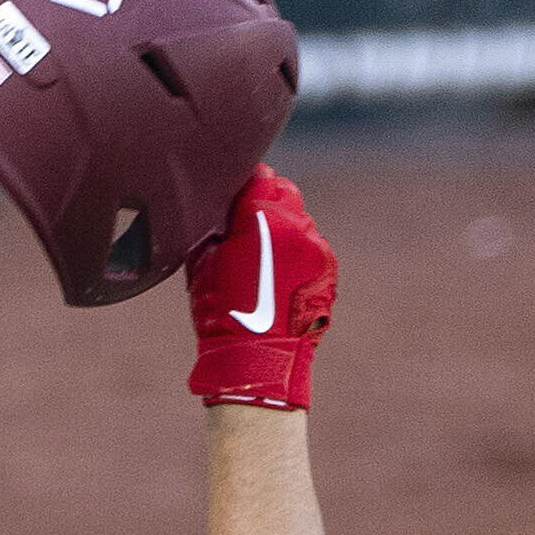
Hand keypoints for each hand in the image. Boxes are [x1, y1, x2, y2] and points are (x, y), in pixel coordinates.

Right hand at [188, 168, 336, 411]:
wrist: (257, 356)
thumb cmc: (222, 310)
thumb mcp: (205, 258)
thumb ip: (219, 222)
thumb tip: (225, 203)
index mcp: (262, 217)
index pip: (261, 178)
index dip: (248, 188)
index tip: (238, 200)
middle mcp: (297, 226)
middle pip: (286, 196)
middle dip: (269, 209)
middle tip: (250, 232)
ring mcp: (317, 248)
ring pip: (301, 223)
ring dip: (286, 234)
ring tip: (266, 263)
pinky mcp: (328, 268)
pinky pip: (313, 249)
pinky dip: (299, 257)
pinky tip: (282, 279)